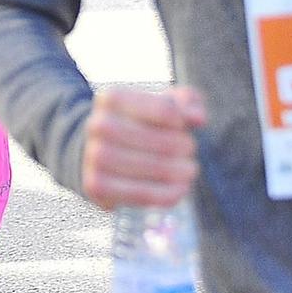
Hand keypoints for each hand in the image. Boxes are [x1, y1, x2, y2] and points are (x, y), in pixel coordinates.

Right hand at [80, 86, 205, 209]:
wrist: (98, 151)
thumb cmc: (139, 123)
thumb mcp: (163, 104)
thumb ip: (186, 102)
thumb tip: (198, 118)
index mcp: (112, 98)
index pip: (166, 111)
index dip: (183, 123)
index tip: (183, 127)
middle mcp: (98, 125)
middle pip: (162, 142)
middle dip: (185, 148)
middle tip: (190, 151)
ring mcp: (94, 156)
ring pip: (154, 168)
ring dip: (181, 172)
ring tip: (189, 170)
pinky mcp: (96, 185)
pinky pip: (141, 194)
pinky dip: (167, 194)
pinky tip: (180, 189)